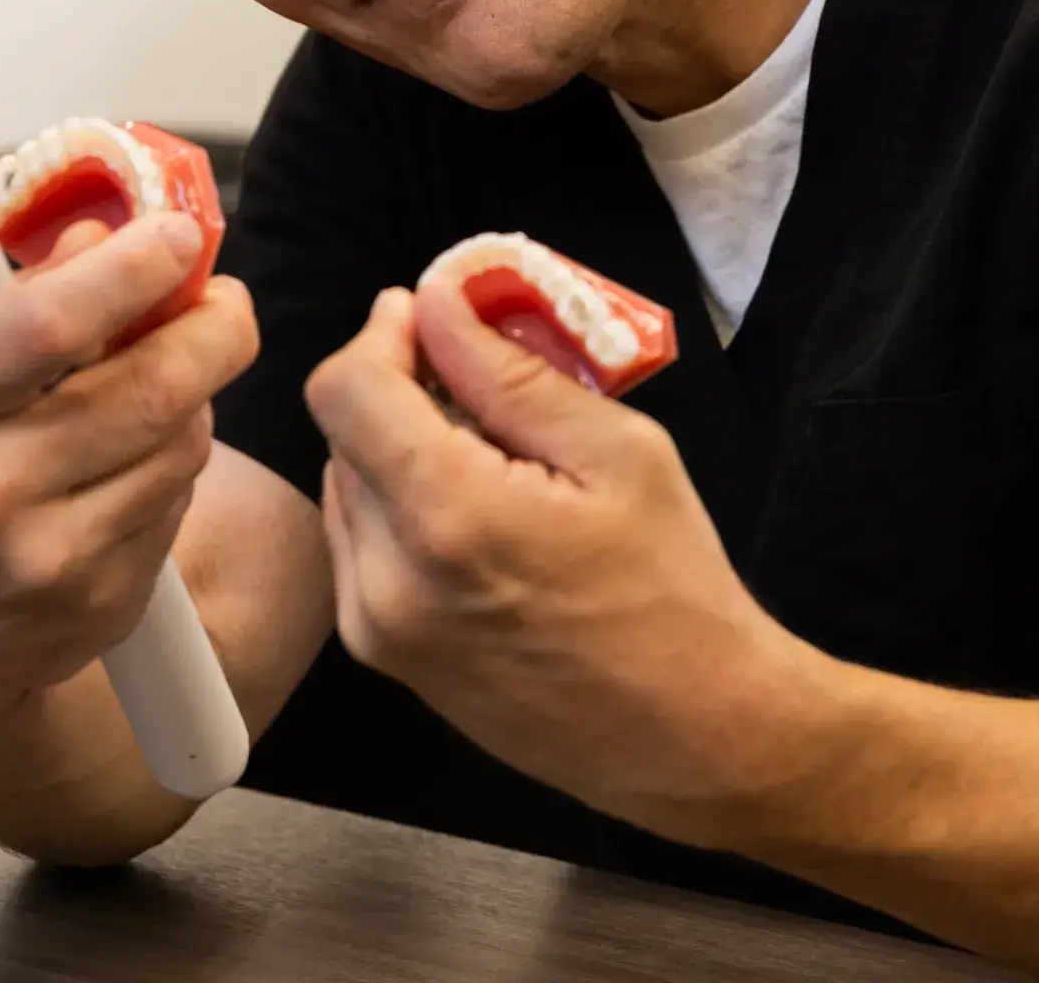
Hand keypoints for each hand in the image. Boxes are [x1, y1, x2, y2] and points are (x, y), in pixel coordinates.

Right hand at [0, 212, 255, 721]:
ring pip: (183, 442)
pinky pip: (178, 501)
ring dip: (192, 396)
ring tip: (160, 381)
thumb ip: (18, 304)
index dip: (133, 270)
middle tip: (222, 301)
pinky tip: (130, 460)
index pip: (50, 326)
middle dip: (215, 327)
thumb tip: (105, 236)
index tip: (179, 235)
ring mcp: (47, 558)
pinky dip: (171, 463)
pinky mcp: (101, 602)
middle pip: (153, 386)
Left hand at [304, 274, 820, 842]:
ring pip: (348, 491)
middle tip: (482, 380)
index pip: (345, 388)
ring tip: (493, 457)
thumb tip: (437, 300)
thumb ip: (509, 373)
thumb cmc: (675, 590)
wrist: (695, 738)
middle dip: (400, 390)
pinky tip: (482, 521)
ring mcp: (378, 630)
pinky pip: (362, 549)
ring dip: (398, 452)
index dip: (383, 335)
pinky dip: (403, 512)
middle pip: (343, 435)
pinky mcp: (388, 661)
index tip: (433, 318)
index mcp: (444, 516)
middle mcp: (386, 579)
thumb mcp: (618, 453)